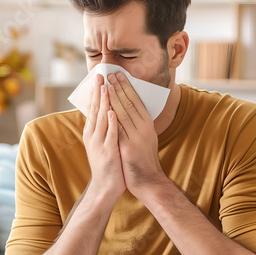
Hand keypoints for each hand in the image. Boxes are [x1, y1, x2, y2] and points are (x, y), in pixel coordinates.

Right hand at [83, 74, 125, 198]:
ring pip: (101, 119)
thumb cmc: (107, 163)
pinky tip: (112, 112)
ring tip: (105, 87)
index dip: (96, 92)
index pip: (93, 108)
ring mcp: (100, 143)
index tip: (99, 77)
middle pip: (95, 109)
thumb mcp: (102, 142)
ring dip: (104, 102)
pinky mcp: (108, 152)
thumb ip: (103, 127)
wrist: (105, 187)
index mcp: (92, 132)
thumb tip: (106, 110)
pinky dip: (110, 123)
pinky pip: (110, 134)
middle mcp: (93, 135)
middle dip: (98, 91)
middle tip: (100, 75)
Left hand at [106, 72, 165, 196]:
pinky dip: (113, 118)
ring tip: (106, 85)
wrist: (148, 180)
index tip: (118, 75)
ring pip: (124, 113)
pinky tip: (107, 108)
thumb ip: (136, 124)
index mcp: (148, 124)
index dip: (127, 87)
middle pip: (130, 103)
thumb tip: (125, 109)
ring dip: (115, 98)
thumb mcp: (145, 138)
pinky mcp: (129, 147)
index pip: (136, 100)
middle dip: (119, 87)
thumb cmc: (143, 159)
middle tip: (110, 74)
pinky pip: (119, 129)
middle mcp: (144, 128)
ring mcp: (137, 137)